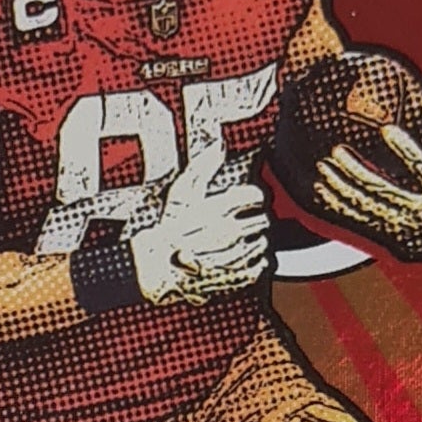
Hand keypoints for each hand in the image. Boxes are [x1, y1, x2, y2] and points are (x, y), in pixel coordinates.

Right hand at [130, 145, 269, 305]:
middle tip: (241, 221)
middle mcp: (232, 231)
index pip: (257, 195)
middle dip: (254, 218)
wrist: (157, 269)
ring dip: (254, 238)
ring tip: (237, 240)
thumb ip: (202, 167)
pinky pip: (261, 264)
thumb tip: (218, 146)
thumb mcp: (181, 193)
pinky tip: (241, 257)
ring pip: (263, 241)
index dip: (252, 197)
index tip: (245, 200)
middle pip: (263, 219)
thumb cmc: (168, 230)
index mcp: (221, 208)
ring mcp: (236, 255)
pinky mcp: (239, 276)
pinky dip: (256, 261)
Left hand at [314, 88, 421, 261]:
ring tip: (323, 165)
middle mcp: (421, 210)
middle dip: (357, 171)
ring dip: (341, 186)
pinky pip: (357, 218)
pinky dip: (338, 204)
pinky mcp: (386, 233)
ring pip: (366, 205)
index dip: (405, 150)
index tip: (385, 130)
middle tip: (336, 150)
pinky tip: (321, 187)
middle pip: (384, 191)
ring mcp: (401, 224)